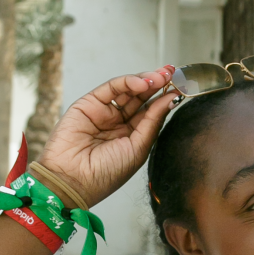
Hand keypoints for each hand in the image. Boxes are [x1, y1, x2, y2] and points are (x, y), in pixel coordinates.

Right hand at [37, 68, 178, 207]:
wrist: (72, 180)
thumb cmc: (104, 174)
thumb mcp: (138, 148)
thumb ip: (153, 121)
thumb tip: (171, 99)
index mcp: (131, 137)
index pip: (151, 112)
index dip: (165, 99)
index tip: (182, 87)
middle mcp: (118, 123)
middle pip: (141, 97)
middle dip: (158, 84)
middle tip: (173, 74)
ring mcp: (104, 112)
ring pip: (128, 89)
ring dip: (146, 80)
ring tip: (162, 77)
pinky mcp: (89, 103)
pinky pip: (112, 88)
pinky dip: (128, 82)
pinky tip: (143, 83)